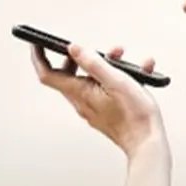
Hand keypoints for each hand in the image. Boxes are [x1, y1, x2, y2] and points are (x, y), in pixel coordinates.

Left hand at [33, 43, 167, 157]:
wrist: (147, 143)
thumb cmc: (134, 115)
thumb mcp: (115, 80)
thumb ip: (93, 63)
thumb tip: (74, 49)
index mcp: (80, 93)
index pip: (48, 74)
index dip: (39, 56)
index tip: (37, 42)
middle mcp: (82, 102)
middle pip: (68, 74)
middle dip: (79, 56)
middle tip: (91, 48)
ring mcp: (93, 107)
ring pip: (90, 80)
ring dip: (103, 64)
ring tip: (122, 57)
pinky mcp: (105, 111)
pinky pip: (105, 89)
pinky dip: (117, 77)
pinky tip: (138, 72)